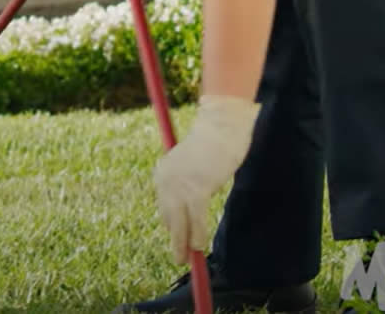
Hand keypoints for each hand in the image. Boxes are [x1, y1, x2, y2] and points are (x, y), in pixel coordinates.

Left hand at [153, 94, 259, 263]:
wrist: (221, 126)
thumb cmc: (213, 143)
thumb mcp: (194, 164)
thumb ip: (189, 182)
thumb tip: (192, 206)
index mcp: (163, 172)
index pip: (164, 205)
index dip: (172, 224)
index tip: (178, 238)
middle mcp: (165, 179)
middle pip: (168, 217)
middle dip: (175, 238)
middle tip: (179, 257)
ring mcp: (179, 185)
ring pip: (179, 222)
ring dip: (184, 243)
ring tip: (188, 258)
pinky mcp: (196, 189)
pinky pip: (195, 219)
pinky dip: (198, 234)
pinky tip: (201, 246)